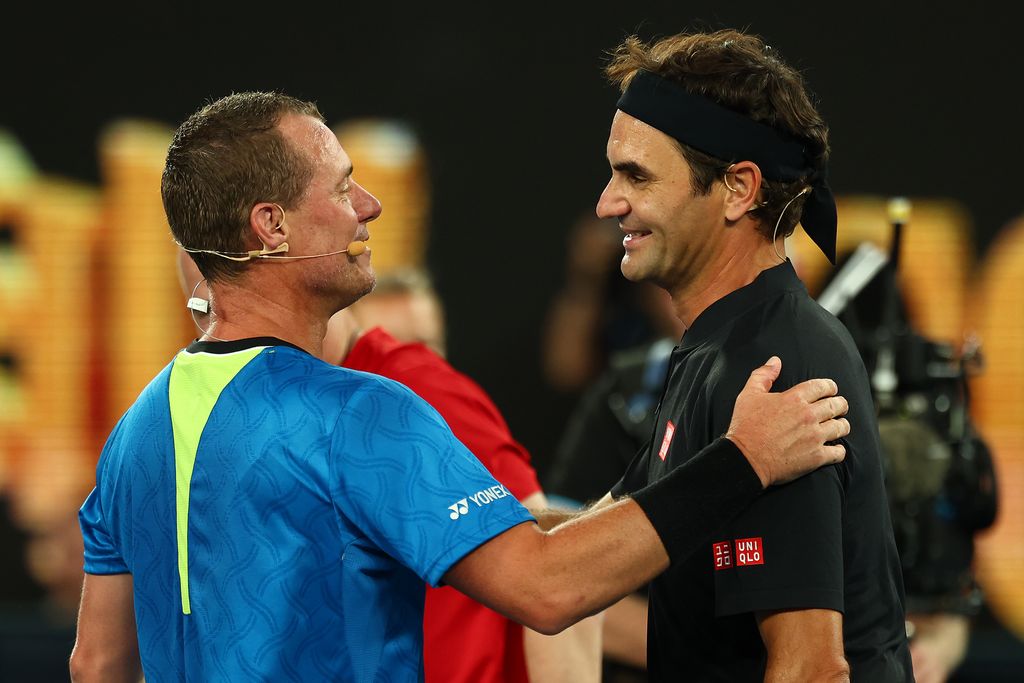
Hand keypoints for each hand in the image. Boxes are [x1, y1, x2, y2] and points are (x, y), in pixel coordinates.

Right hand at [725, 356, 848, 486]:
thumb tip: (775, 361)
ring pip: (842, 427)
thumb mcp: (749, 395)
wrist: (745, 459)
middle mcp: (809, 415)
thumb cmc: (745, 427)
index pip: (823, 386)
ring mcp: (815, 437)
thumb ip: (763, 375)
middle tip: (839, 407)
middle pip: (838, 405)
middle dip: (840, 404)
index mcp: (794, 398)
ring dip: (842, 425)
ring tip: (838, 427)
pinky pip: (839, 452)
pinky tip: (834, 449)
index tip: (831, 390)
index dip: (830, 387)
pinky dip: (839, 450)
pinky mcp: (816, 457)